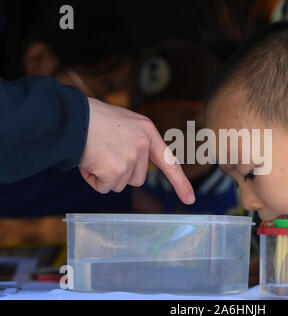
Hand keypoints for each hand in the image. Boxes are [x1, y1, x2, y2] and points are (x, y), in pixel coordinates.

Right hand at [78, 98, 194, 203]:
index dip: (180, 182)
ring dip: (105, 176)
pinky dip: (93, 180)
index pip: (169, 161)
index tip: (190, 199)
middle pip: (137, 178)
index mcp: (147, 131)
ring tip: (94, 155)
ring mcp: (130, 158)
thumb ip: (135, 142)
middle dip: (120, 173)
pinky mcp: (115, 170)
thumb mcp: (124, 124)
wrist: (69, 116)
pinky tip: (87, 162)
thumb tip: (135, 168)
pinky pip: (104, 188)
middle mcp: (142, 145)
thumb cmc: (91, 119)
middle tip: (103, 154)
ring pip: (120, 184)